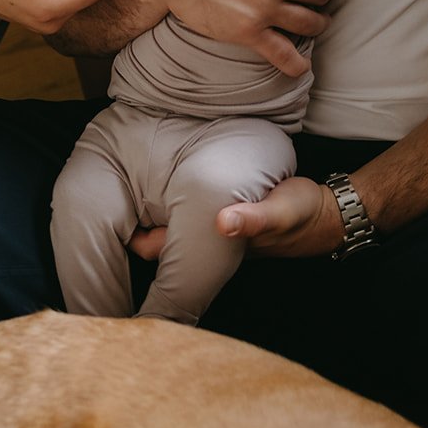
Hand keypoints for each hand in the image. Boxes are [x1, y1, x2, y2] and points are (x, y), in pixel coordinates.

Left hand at [128, 175, 343, 262]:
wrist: (324, 213)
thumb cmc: (300, 213)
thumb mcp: (280, 211)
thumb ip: (254, 219)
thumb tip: (222, 223)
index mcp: (213, 243)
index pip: (162, 248)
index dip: (136, 238)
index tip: (111, 220)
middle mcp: (207, 240)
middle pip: (157, 239)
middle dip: (133, 226)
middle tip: (104, 194)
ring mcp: (212, 228)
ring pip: (169, 227)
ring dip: (148, 214)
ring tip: (120, 183)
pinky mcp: (222, 214)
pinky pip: (185, 213)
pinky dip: (169, 204)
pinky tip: (157, 179)